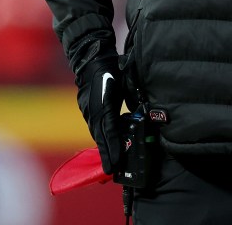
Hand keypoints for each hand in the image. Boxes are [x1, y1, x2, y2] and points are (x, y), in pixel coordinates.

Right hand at [76, 55, 123, 174]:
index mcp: (105, 104)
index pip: (110, 130)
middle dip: (107, 154)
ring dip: (103, 148)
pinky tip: (106, 146)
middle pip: (101, 137)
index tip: (116, 162)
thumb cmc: (112, 69)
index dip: (113, 147)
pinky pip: (95, 127)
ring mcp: (88, 111)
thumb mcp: (125, 82)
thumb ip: (134, 98)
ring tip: (110, 164)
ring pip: (97, 133)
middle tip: (112, 171)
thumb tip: (144, 111)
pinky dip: (101, 138)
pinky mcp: (87, 110)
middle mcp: (94, 111)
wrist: (92, 60)